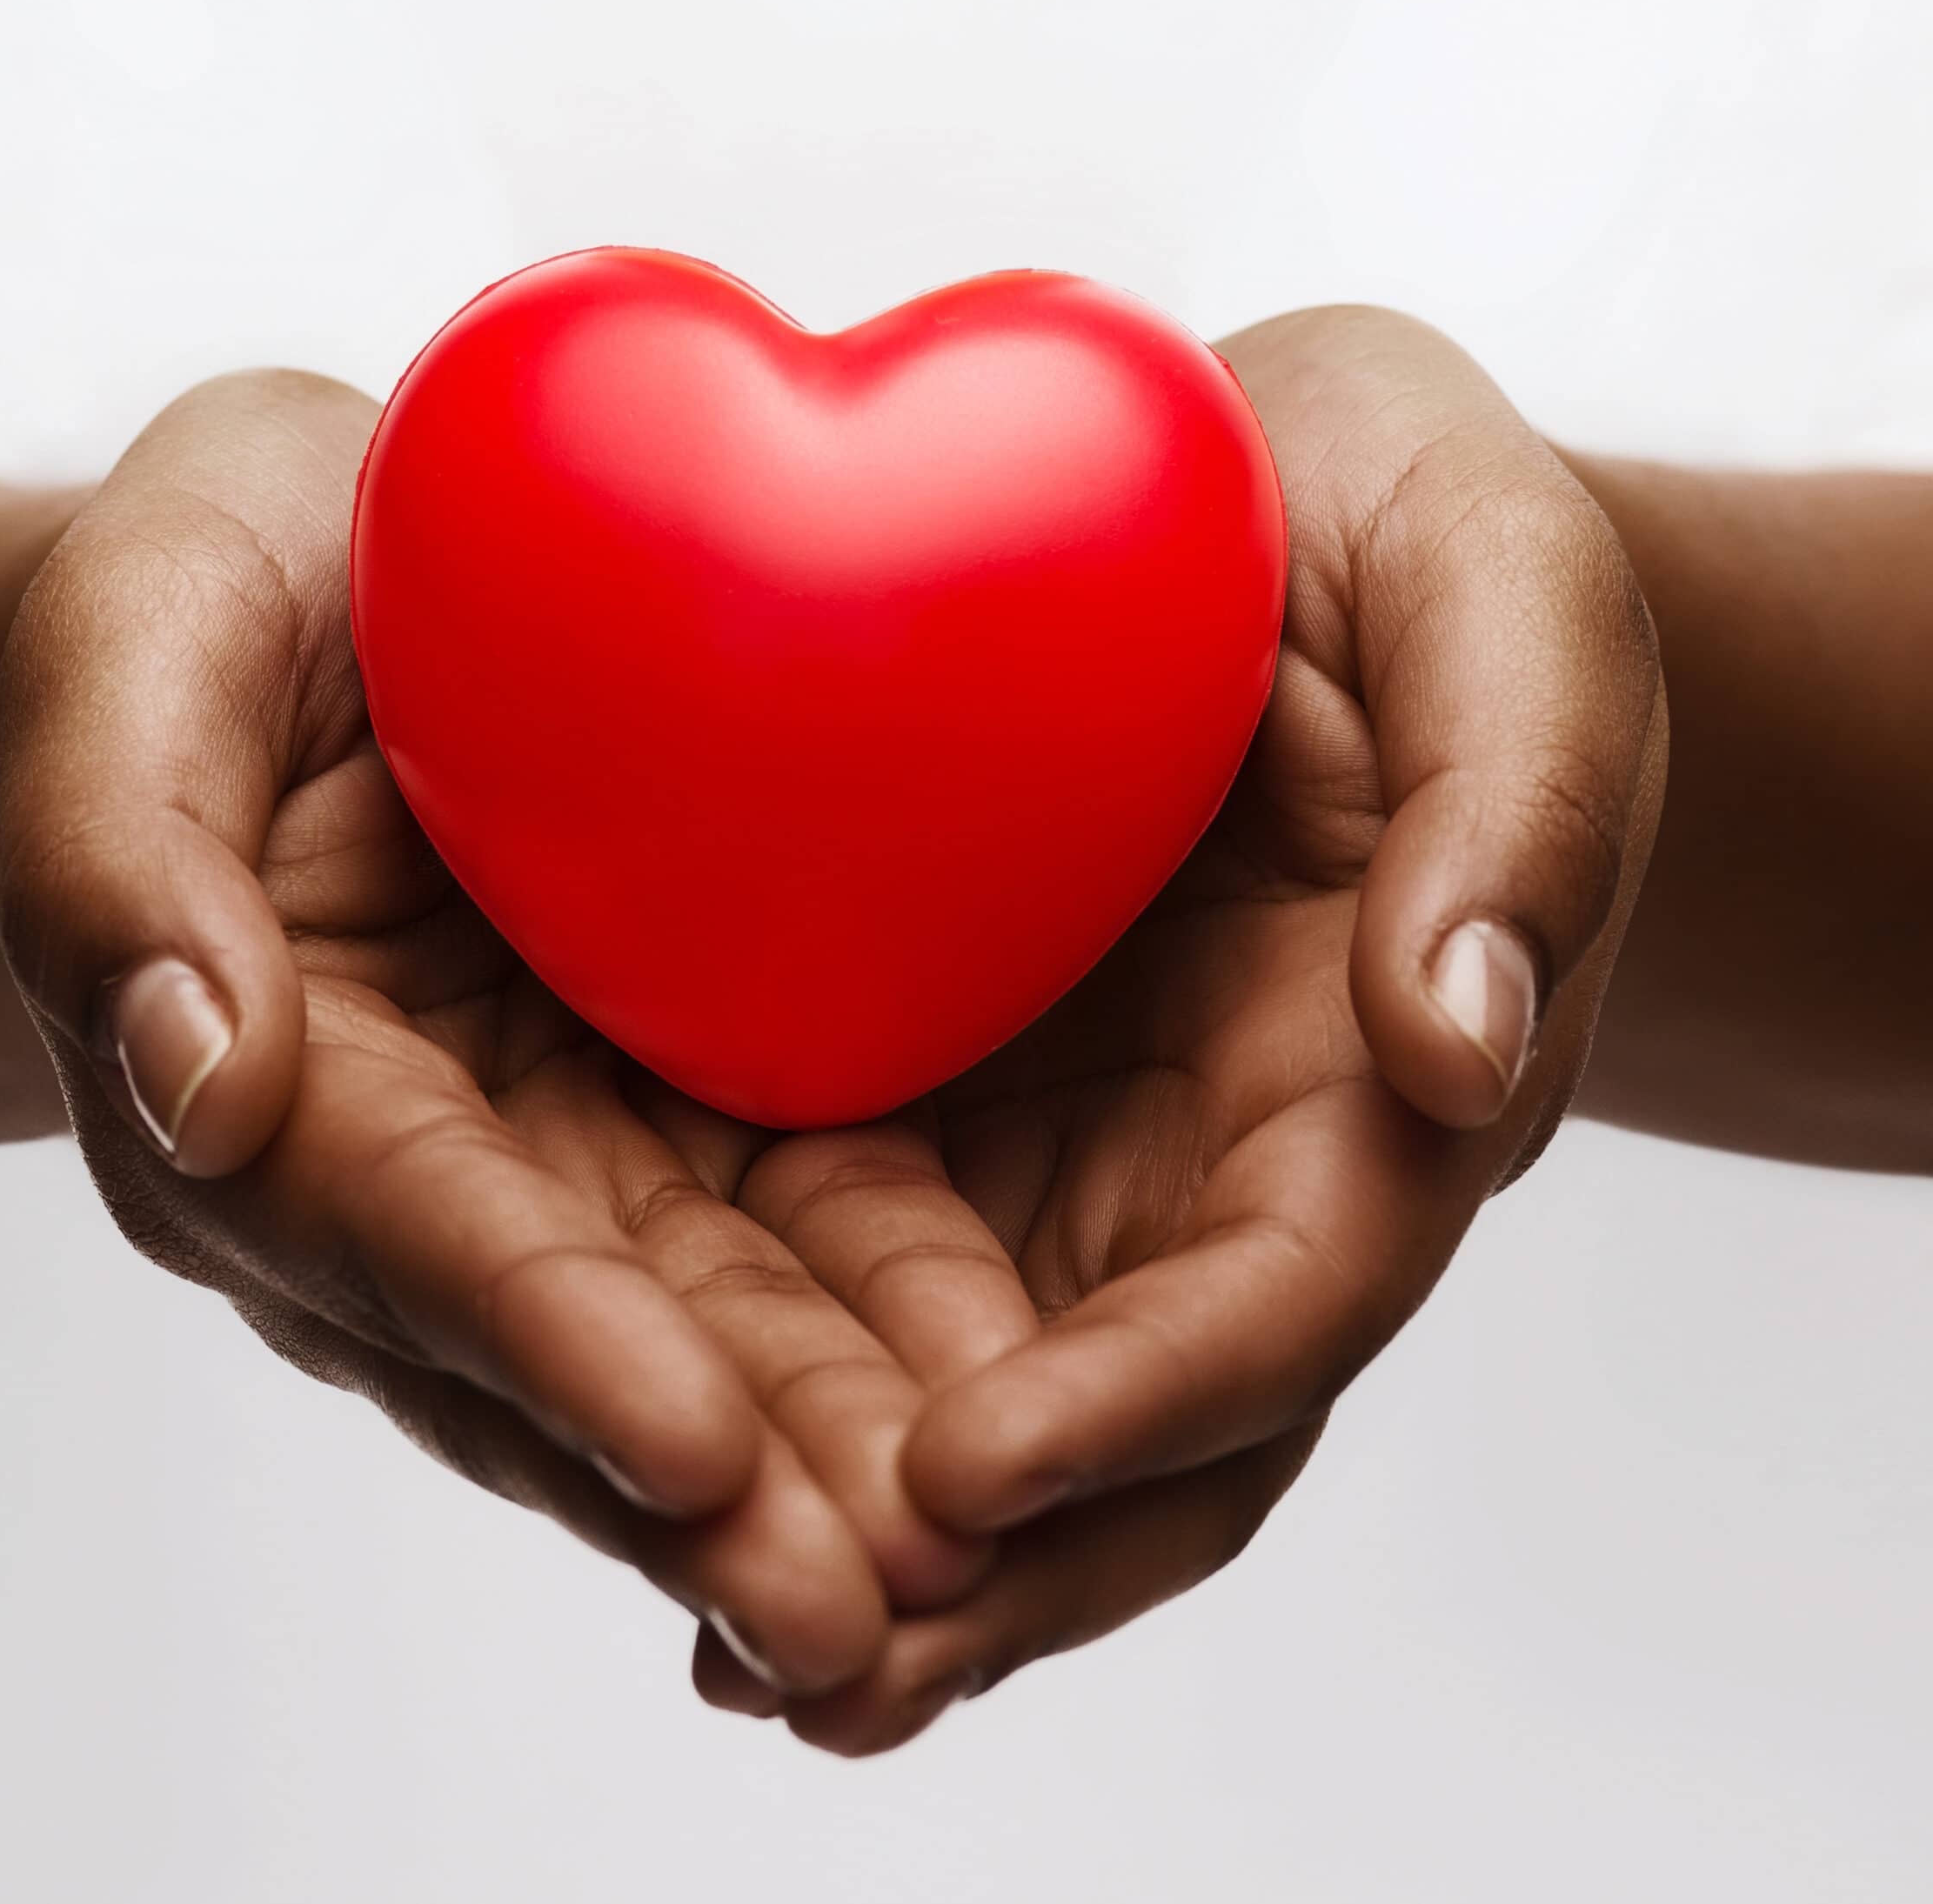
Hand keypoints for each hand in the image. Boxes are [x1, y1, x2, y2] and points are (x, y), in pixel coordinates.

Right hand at [0, 370, 1014, 1693]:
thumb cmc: (219, 595)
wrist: (340, 574)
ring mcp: (563, 1154)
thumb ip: (119, 853)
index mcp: (272, 1089)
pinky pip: (796, 1232)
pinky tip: (1025, 1409)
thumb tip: (195, 1082)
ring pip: (704, 1332)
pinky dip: (894, 1332)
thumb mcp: (136, 645)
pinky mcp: (679, 1107)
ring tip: (976, 1578)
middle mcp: (424, 1171)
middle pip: (576, 1345)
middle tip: (875, 1619)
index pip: (415, 1231)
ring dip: (828, 1465)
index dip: (550, 1341)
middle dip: (720, 1491)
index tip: (693, 1450)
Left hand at [694, 306, 1667, 1750]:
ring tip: (703, 1630)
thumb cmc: (1419, 541)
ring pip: (979, 1381)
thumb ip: (1517, 805)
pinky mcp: (936, 1077)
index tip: (964, 1474)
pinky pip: (855, 1251)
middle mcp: (1220, 1159)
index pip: (1280, 1302)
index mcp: (1378, 1083)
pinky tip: (640, 1423)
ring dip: (856, 1516)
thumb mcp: (1505, 607)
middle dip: (982, 1564)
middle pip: (1126, 1426)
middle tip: (790, 1655)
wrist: (1272, 501)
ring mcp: (1072, 1140)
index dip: (1140, 1406)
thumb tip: (1462, 1048)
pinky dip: (773, 1362)